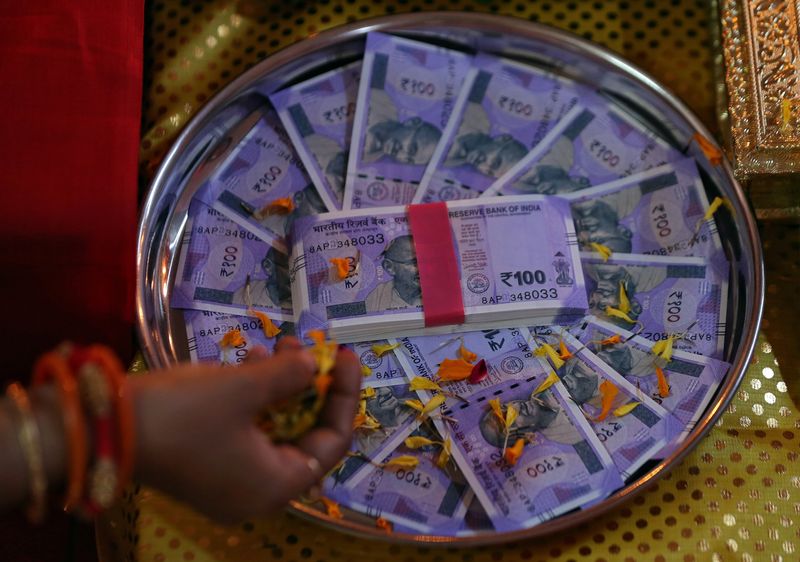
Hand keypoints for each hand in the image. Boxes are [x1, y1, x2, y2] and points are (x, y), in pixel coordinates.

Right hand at [128, 337, 360, 522]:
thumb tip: (313, 365)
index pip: (332, 443)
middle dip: (311, 387)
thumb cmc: (182, 414)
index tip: (345, 357)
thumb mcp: (243, 388)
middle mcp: (259, 490)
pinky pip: (250, 431)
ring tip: (280, 344)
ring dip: (284, 386)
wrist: (102, 428)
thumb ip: (289, 376)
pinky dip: (258, 399)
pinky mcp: (211, 463)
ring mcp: (233, 479)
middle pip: (306, 435)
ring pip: (277, 429)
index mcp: (275, 485)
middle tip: (312, 348)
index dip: (343, 397)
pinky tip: (254, 361)